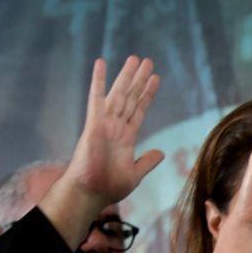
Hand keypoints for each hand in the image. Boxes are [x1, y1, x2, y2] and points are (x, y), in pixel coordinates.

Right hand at [61, 57, 163, 205]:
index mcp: (126, 137)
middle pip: (130, 97)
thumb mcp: (135, 174)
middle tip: (148, 60)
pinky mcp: (93, 124)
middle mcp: (116, 127)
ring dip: (126, 76)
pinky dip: (98, 80)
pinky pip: (96, 98)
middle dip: (139, 79)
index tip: (155, 78)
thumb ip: (147, 161)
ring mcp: (105, 124)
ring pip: (118, 94)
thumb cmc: (108, 187)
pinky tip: (101, 63)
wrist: (90, 194)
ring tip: (135, 58)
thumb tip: (161, 153)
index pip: (139, 110)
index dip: (147, 94)